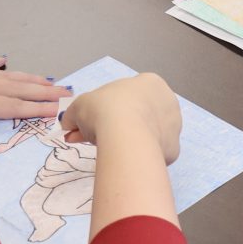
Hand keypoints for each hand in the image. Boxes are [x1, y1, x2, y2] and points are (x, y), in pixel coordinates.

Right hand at [60, 73, 181, 163]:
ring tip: (109, 151)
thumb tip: (68, 123)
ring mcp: (174, 125)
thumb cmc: (105, 110)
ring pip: (147, 133)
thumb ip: (74, 114)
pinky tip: (126, 160)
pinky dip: (140, 156)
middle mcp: (167, 101)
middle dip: (116, 125)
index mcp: (149, 82)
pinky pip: (154, 152)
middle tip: (95, 139)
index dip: (106, 109)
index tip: (91, 123)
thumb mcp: (79, 106)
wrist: (126, 137)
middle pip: (138, 114)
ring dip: (129, 140)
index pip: (126, 96)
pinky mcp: (174, 149)